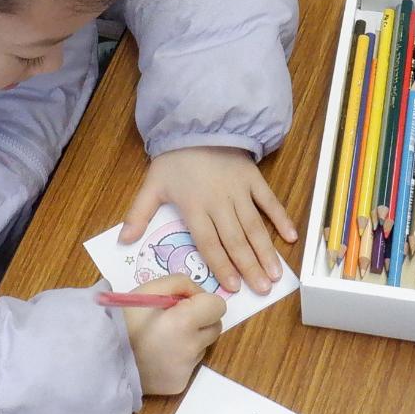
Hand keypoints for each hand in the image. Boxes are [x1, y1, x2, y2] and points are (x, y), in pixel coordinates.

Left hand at [122, 146, 296, 293]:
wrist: (197, 123)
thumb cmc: (174, 159)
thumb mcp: (152, 185)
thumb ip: (138, 214)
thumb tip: (123, 242)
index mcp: (194, 207)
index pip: (209, 243)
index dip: (221, 266)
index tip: (233, 287)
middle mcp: (219, 202)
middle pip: (235, 240)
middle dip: (249, 267)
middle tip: (263, 290)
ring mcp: (239, 191)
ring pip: (254, 226)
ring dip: (266, 251)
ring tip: (276, 275)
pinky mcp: (254, 178)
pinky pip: (269, 201)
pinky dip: (281, 218)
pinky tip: (291, 237)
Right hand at [122, 274, 226, 394]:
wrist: (101, 357)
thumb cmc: (124, 319)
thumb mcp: (149, 288)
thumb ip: (181, 283)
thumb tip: (199, 294)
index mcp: (184, 322)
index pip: (218, 306)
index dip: (203, 302)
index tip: (185, 304)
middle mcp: (190, 348)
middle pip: (215, 327)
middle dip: (201, 320)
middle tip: (175, 319)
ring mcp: (186, 369)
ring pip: (202, 347)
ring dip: (190, 340)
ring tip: (161, 339)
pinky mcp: (179, 385)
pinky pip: (189, 365)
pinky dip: (179, 359)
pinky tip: (158, 356)